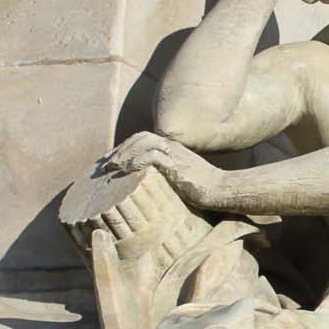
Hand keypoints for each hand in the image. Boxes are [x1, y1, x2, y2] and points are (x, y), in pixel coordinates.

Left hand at [104, 132, 227, 210]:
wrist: (223, 190)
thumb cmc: (204, 188)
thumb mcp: (181, 176)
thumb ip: (165, 173)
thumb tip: (144, 183)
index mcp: (172, 148)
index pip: (142, 139)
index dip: (124, 148)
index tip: (110, 161)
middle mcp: (172, 147)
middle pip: (140, 137)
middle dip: (120, 149)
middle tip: (104, 165)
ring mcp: (176, 155)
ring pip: (144, 142)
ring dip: (125, 153)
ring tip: (112, 166)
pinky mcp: (178, 166)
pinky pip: (154, 157)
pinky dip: (138, 161)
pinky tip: (128, 169)